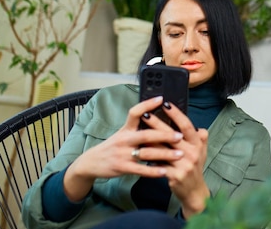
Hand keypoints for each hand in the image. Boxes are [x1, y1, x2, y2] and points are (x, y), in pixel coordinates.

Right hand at [63, 96, 183, 201]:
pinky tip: (165, 171)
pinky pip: (140, 170)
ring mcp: (122, 154)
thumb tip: (157, 120)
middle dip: (164, 135)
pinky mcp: (122, 167)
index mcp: (125, 129)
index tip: (161, 99)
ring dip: (164, 154)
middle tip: (180, 135)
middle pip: (146, 135)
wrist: (91, 162)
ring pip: (146, 153)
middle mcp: (124, 139)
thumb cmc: (112, 147)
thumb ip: (137, 128)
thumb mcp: (121, 134)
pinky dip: (153, 171)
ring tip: (179, 154)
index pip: (135, 112)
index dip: (147, 104)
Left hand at [141, 101, 209, 217]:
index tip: (166, 104)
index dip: (176, 114)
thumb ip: (200, 138)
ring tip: (137, 134)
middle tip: (146, 115)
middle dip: (157, 123)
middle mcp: (192, 153)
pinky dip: (149, 159)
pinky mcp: (174, 175)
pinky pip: (158, 164)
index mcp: (198, 144)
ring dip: (148, 142)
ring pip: (162, 150)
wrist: (194, 191)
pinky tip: (140, 153)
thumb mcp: (202, 151)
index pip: (186, 125)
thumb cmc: (195, 168)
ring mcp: (183, 165)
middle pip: (171, 135)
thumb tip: (198, 127)